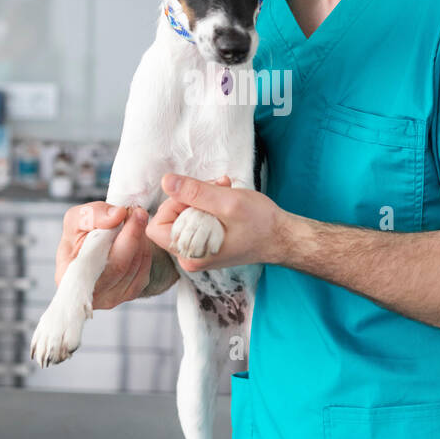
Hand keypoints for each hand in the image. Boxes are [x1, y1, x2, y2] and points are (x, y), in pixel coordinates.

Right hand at [55, 201, 159, 308]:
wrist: (92, 247)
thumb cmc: (80, 235)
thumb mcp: (78, 217)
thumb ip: (93, 214)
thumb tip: (117, 215)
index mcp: (69, 276)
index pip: (96, 262)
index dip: (118, 237)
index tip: (129, 213)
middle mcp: (90, 293)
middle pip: (120, 266)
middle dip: (133, 234)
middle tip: (139, 212)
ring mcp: (111, 298)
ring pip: (135, 268)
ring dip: (140, 241)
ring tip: (135, 221)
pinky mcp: (128, 295)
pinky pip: (144, 271)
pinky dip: (145, 251)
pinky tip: (138, 238)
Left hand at [145, 173, 285, 271]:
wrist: (282, 238)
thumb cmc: (260, 224)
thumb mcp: (226, 202)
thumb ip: (194, 192)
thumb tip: (166, 181)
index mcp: (190, 254)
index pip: (157, 226)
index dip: (172, 205)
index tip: (196, 196)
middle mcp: (190, 257)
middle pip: (170, 220)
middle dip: (190, 197)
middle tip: (215, 186)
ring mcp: (198, 252)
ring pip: (184, 217)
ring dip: (201, 197)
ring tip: (224, 188)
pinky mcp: (207, 245)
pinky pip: (196, 221)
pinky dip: (208, 205)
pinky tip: (225, 196)